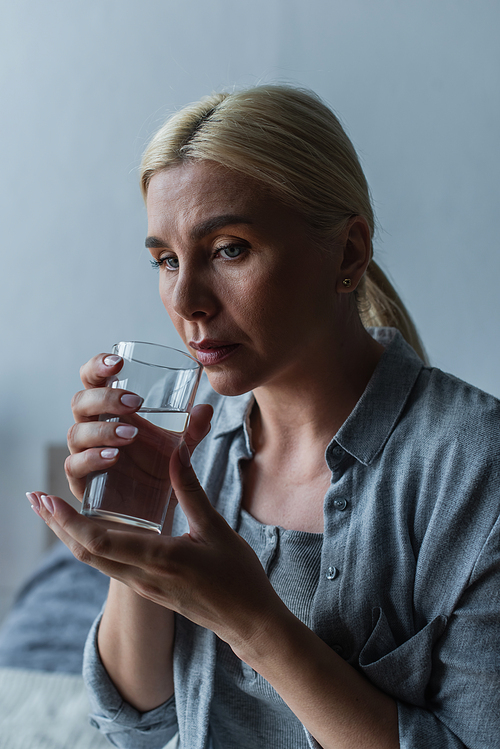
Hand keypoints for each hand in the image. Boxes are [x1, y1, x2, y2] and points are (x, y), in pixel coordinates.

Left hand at [27, 444, 286, 653]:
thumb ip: (190, 491)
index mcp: (160, 558)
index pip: (100, 540)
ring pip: (94, 560)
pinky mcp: (148, 589)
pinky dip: (91, 544)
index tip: (47, 499)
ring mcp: (143, 586)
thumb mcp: (216, 528)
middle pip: (85, 552)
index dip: (68, 520)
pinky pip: (110, 566)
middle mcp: (143, 576)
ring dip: (69, 535)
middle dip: (57, 525)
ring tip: (53, 511)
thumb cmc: (238, 576)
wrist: (249, 622)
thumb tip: (174, 451)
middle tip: (35, 499)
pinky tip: (90, 528)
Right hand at [65, 353, 211, 531]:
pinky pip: (74, 466)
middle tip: (135, 402)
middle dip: (105, 398)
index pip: (92, 380)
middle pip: (80, 402)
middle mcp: (92, 429)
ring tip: (130, 434)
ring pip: (76, 433)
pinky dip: (92, 459)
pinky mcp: (81, 482)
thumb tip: (205, 409)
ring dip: (102, 430)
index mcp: (110, 411)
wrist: (155, 511)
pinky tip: (114, 458)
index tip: (119, 362)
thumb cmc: (161, 469)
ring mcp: (83, 454)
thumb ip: (193, 429)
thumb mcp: (180, 447)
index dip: (98, 366)